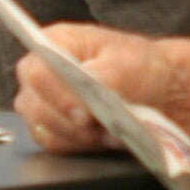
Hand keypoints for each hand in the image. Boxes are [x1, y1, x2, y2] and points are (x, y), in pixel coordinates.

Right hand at [16, 24, 165, 154]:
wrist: (153, 87)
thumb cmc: (138, 64)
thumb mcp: (129, 61)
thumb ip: (106, 73)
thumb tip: (88, 87)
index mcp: (54, 44)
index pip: (37, 73)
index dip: (57, 97)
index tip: (84, 115)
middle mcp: (41, 74)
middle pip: (36, 107)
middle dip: (73, 123)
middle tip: (106, 125)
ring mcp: (42, 103)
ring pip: (46, 130)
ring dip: (82, 136)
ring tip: (115, 132)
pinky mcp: (52, 128)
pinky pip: (57, 144)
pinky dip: (83, 145)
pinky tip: (109, 138)